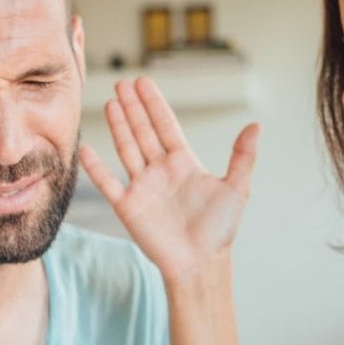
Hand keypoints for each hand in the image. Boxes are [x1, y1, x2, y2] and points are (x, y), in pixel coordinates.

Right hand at [79, 77, 258, 283]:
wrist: (200, 263)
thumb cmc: (220, 230)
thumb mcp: (237, 189)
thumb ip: (243, 157)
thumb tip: (256, 126)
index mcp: (184, 163)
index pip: (166, 125)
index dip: (154, 103)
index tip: (144, 82)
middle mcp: (161, 171)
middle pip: (143, 131)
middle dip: (133, 106)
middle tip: (123, 81)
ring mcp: (143, 187)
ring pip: (127, 148)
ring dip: (118, 126)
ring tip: (111, 101)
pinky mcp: (128, 206)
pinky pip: (108, 182)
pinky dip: (95, 167)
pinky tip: (87, 148)